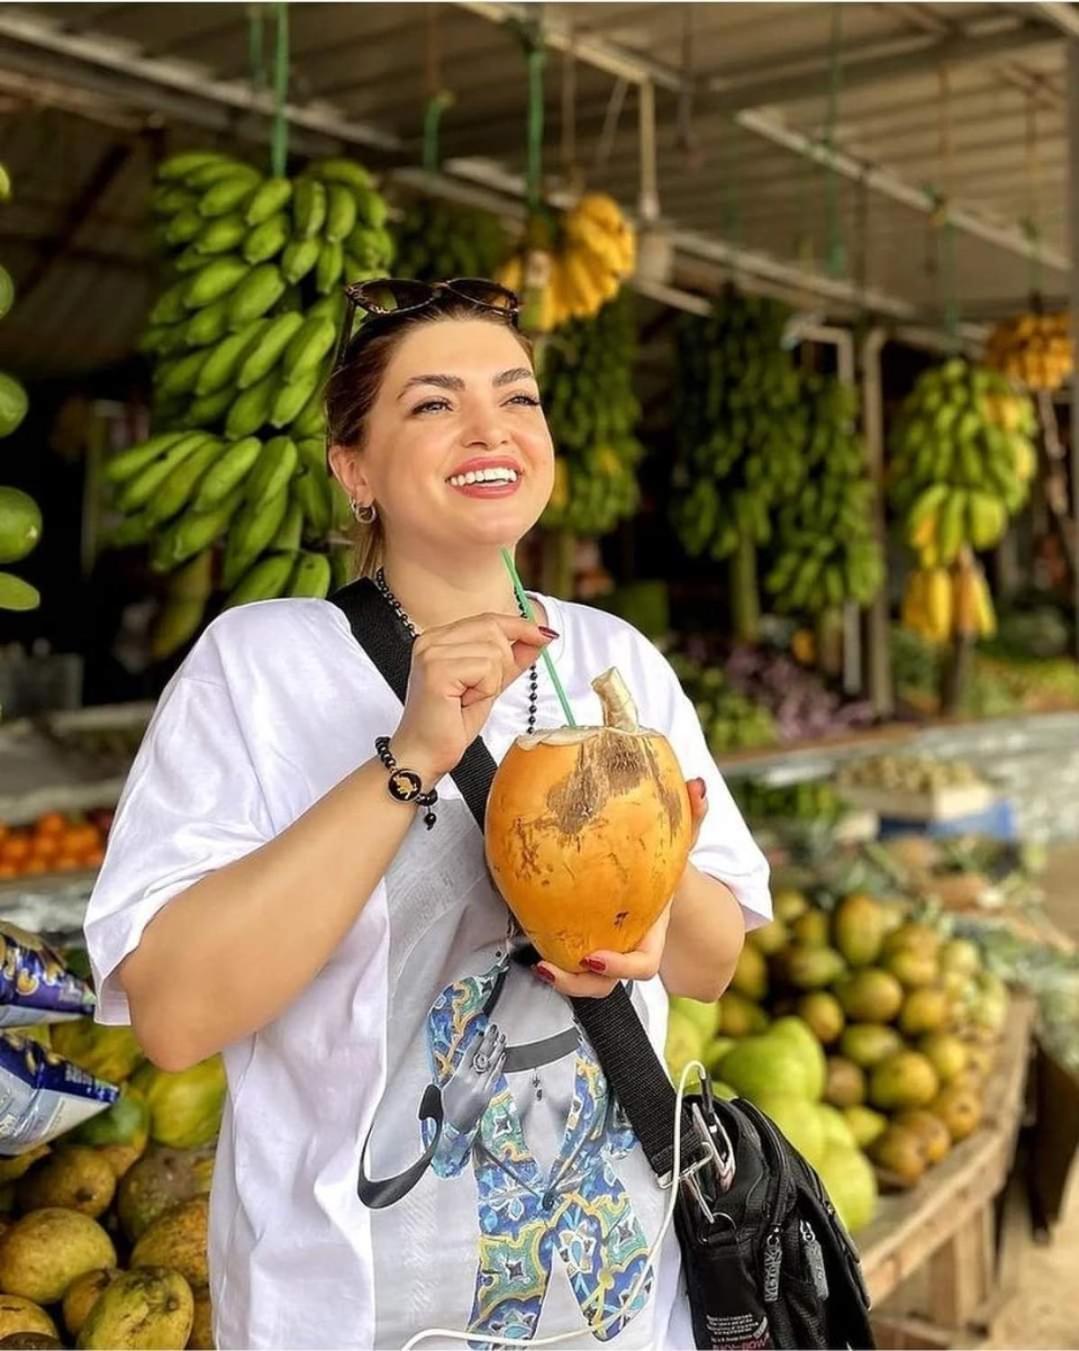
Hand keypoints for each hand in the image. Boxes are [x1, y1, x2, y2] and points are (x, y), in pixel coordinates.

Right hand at [391, 613, 553, 781]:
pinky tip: (463, 702)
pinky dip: (485, 690)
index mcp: (439, 638)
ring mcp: (431, 653)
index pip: (488, 619)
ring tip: (467, 699)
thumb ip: (512, 660)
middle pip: (493, 630)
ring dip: (491, 682)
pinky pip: (485, 668)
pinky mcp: (437, 670)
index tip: (543, 635)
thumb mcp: (489, 685)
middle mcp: (431, 640)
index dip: (519, 626)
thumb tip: (539, 638)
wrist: (424, 755)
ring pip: (493, 651)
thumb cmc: (449, 725)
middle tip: (480, 691)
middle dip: (502, 663)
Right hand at [442, 1023, 506, 1134]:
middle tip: (494, 1028)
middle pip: (481, 1055)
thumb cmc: (449, 1107)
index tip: (481, 1032)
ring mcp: (480, 1086)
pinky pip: (495, 1076)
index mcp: (458, 1076)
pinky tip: (503, 1055)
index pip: (469, 1054)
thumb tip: (459, 1063)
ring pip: (490, 1064)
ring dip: (497, 1049)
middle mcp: (470, 1079)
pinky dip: (499, 1065)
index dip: (476, 1042)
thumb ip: (453, 1074)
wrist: (455, 1126)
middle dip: (489, 1041)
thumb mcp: (446, 1088)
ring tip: (502, 1038)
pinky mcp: (488, 1094)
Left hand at [533, 777, 708, 998]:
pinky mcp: (585, 939)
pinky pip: (570, 957)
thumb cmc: (670, 862)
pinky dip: (552, 954)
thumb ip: (693, 814)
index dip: (621, 968)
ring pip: (586, 981)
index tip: (594, 957)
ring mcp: (607, 947)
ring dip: (562, 980)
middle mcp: (629, 945)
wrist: (663, 880)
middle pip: (607, 984)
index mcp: (652, 931)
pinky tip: (531, 942)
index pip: (643, 964)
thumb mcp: (682, 839)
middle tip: (551, 967)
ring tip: (539, 964)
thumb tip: (698, 785)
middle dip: (580, 984)